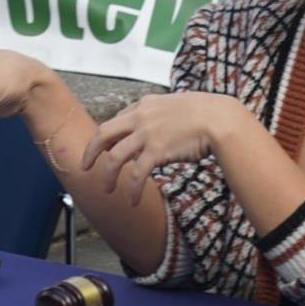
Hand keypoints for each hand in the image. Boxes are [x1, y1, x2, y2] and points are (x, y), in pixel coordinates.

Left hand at [83, 93, 242, 202]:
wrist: (219, 118)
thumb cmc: (206, 113)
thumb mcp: (176, 105)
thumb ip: (161, 115)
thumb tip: (159, 127)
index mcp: (144, 105)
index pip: (117, 120)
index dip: (107, 137)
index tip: (104, 148)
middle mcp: (140, 117)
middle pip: (103, 134)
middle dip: (91, 151)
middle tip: (85, 166)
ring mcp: (147, 134)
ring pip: (115, 157)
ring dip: (108, 176)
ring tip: (106, 190)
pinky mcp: (157, 150)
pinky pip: (137, 174)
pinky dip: (132, 189)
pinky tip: (132, 200)